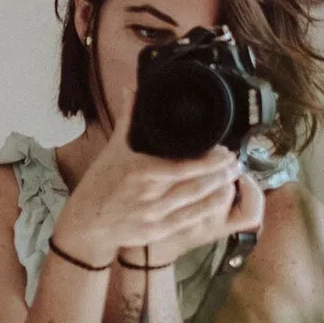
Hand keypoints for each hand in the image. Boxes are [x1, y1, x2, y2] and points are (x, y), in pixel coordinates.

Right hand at [52, 88, 254, 265]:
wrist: (86, 222)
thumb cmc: (100, 184)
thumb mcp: (113, 150)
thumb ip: (128, 119)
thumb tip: (133, 90)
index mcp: (140, 172)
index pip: (183, 166)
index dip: (209, 161)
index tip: (225, 151)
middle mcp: (149, 196)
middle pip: (195, 184)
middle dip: (220, 173)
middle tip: (237, 161)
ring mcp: (154, 216)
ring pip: (196, 203)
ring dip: (219, 190)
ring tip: (234, 177)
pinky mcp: (157, 232)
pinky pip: (188, 220)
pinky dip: (207, 209)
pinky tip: (219, 199)